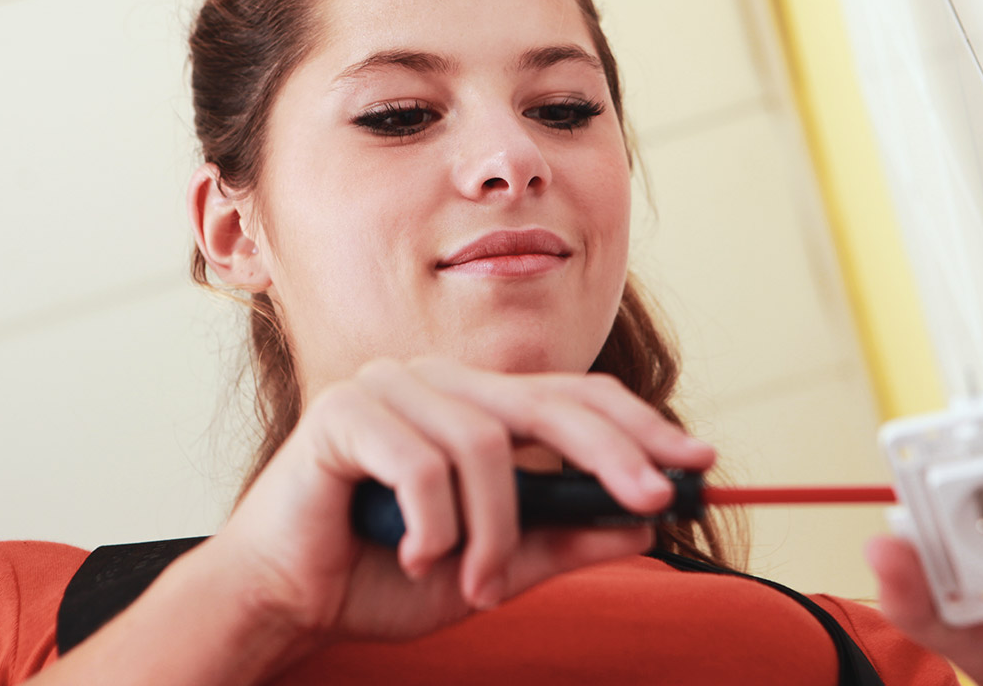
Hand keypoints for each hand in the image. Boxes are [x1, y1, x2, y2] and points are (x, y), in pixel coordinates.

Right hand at [193, 357, 714, 651]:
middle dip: (612, 453)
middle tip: (651, 502)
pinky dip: (435, 526)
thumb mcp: (495, 568)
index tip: (696, 460)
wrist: (286, 600)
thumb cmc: (384, 576)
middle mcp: (438, 383)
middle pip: (548, 402)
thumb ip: (562, 541)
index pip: (573, 397)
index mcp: (476, 406)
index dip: (639, 426)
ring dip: (492, 532)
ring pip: (485, 446)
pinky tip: (419, 558)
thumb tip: (644, 523)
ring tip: (472, 584)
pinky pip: (423, 464)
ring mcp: (391, 388)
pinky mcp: (346, 413)